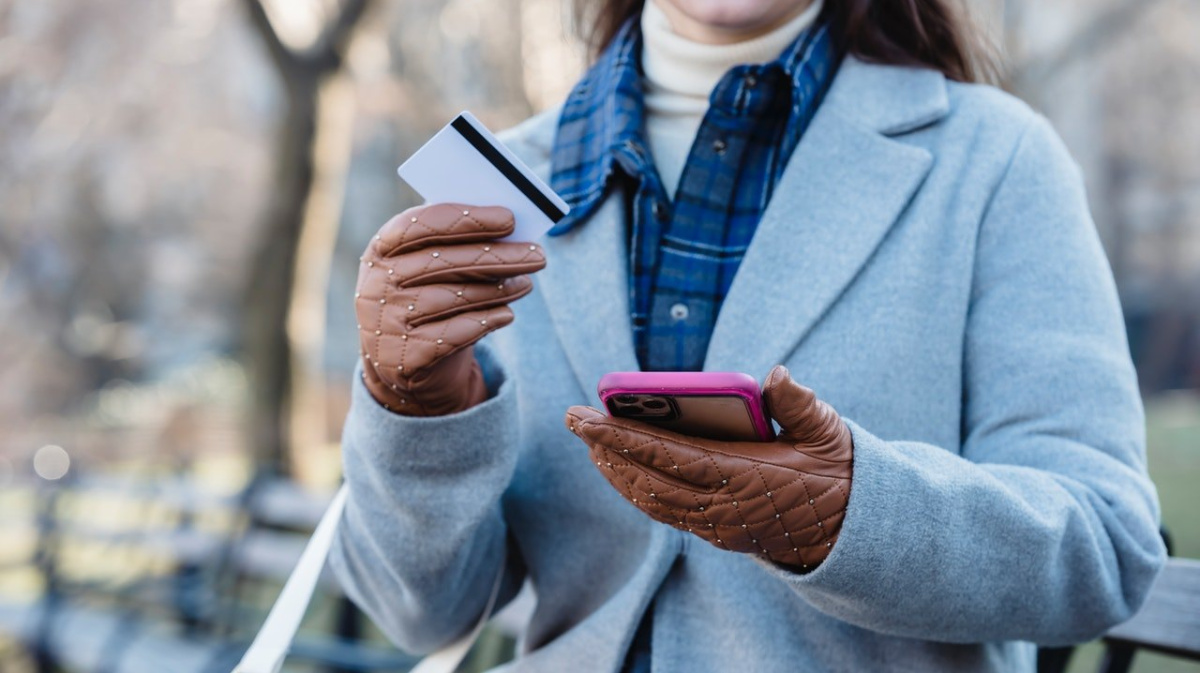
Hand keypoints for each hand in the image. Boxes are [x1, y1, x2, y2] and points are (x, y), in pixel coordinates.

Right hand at [356, 203, 545, 415]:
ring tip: (526, 284)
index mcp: (380, 250)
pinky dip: (486, 322)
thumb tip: (508, 230)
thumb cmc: (424, 299)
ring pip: (452, 298)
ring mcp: (386, 323)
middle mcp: (376, 284)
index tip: (510, 218)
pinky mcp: (403, 358)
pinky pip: (453, 335)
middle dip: (496, 256)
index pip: (420, 223)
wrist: (402, 363)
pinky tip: (507, 315)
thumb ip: (456, 245)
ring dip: (497, 290)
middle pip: (443, 261)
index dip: (467, 218)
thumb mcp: (429, 269)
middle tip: (538, 255)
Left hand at [565, 365, 852, 569]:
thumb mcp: (827, 432)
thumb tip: (776, 375)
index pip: (672, 456)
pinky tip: (618, 468)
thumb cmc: (836, 469)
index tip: (588, 420)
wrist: (852, 529)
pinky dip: (635, 489)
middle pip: (649, 480)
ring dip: (615, 471)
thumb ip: (799, 404)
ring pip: (651, 501)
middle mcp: (725, 509)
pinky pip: (665, 512)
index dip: (625, 438)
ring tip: (590, 441)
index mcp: (747, 478)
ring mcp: (718, 527)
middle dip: (607, 450)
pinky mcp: (716, 534)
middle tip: (575, 420)